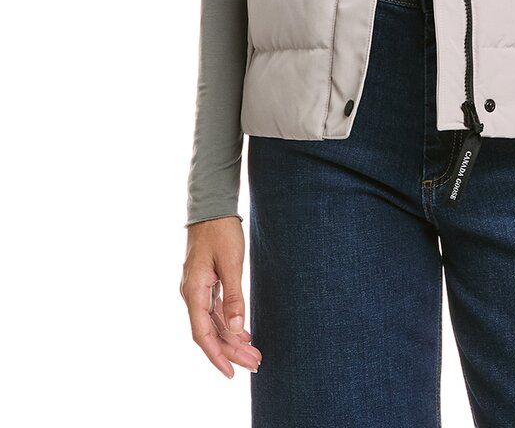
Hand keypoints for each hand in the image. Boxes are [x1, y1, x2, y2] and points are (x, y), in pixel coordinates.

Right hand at [180, 216, 262, 377]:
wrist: (212, 207)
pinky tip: (242, 332)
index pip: (202, 334)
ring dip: (232, 339)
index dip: (217, 356)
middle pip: (210, 332)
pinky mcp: (205, 282)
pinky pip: (215, 310)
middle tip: (256, 363)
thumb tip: (235, 329)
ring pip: (213, 323)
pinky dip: (228, 323)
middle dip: (231, 351)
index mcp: (194, 291)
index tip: (231, 373)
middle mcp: (192, 294)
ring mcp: (197, 289)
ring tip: (254, 353)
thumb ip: (233, 297)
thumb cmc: (221, 231)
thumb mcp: (231, 263)